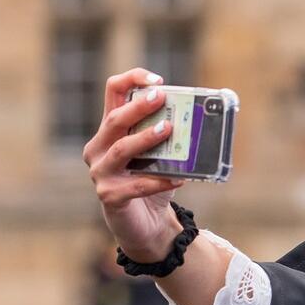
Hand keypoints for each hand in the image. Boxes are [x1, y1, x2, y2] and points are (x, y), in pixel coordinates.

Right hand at [85, 68, 184, 261]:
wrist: (146, 224)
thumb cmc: (153, 181)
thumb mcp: (161, 154)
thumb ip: (172, 135)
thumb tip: (204, 116)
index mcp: (111, 130)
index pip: (112, 93)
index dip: (131, 79)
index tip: (157, 80)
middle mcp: (99, 148)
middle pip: (113, 120)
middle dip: (137, 107)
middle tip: (160, 97)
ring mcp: (101, 172)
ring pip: (121, 149)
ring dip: (146, 138)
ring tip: (169, 129)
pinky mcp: (110, 196)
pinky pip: (135, 186)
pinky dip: (159, 181)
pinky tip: (180, 179)